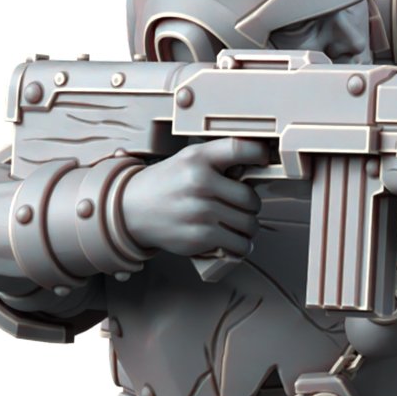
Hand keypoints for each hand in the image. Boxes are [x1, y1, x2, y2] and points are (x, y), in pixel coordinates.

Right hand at [116, 138, 268, 260]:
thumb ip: (219, 161)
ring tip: (238, 226)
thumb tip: (256, 168)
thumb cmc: (166, 184)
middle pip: (251, 199)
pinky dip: (240, 247)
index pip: (242, 149)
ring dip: (248, 229)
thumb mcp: (188, 160)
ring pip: (249, 225)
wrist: (132, 210)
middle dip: (250, 206)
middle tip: (241, 207)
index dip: (260, 155)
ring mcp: (200, 211)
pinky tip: (233, 241)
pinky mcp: (199, 237)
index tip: (264, 161)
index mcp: (199, 158)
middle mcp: (200, 182)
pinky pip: (238, 245)